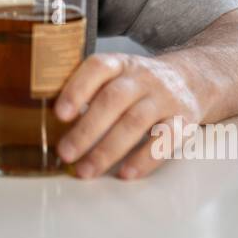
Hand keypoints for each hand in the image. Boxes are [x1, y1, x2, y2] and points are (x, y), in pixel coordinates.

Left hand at [53, 53, 201, 179]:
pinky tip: (125, 173)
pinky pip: (165, 140)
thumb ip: (88, 89)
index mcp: (120, 64)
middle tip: (65, 152)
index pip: (97, 67)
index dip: (77, 89)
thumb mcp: (117, 74)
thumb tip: (44, 118)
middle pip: (113, 100)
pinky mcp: (184, 120)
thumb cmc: (139, 84)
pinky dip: (144, 159)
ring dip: (108, 149)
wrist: (193, 79)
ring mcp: (165, 98)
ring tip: (86, 170)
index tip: (59, 113)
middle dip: (87, 129)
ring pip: (136, 122)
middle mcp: (143, 77)